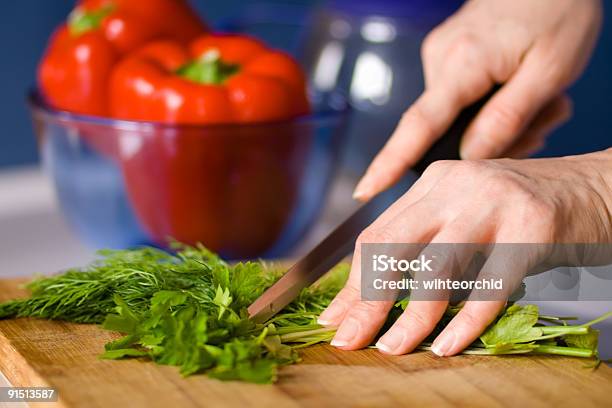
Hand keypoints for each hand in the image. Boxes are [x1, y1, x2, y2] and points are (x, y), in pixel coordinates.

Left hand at [319, 150, 611, 355]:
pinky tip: (447, 345)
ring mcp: (494, 204)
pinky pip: (490, 285)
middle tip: (346, 339)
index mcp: (432, 183)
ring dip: (410, 317)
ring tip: (392, 348)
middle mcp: (455, 186)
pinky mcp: (532, 229)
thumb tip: (372, 293)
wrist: (595, 187)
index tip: (334, 317)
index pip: (376, 235)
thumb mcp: (464, 213)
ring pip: (436, 269)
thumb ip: (425, 240)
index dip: (351, 281)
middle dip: (365, 301)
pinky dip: (466, 322)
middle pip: (393, 249)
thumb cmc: (522, 210)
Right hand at [354, 0, 601, 201]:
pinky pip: (459, 98)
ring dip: (495, 122)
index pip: (419, 125)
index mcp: (464, 62)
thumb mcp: (551, 71)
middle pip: (444, 128)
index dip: (390, 162)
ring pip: (455, 116)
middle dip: (487, 141)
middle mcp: (441, 57)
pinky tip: (518, 90)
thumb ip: (507, 120)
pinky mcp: (448, 54)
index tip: (364, 189)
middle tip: (539, 125)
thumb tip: (468, 158)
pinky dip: (489, 105)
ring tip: (538, 103)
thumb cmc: (559, 9)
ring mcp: (441, 54)